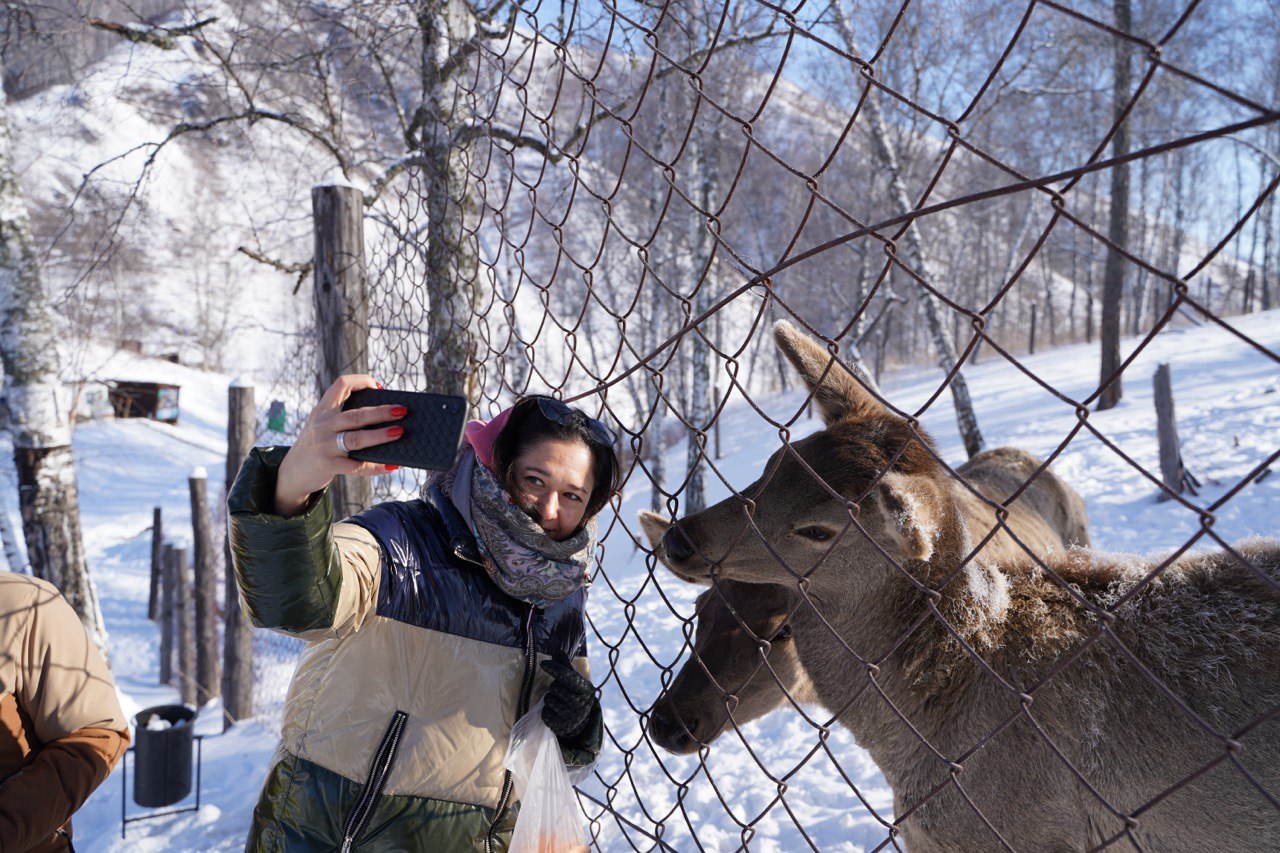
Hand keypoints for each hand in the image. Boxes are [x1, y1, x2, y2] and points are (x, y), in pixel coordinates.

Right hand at [274, 374, 406, 516]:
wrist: (292, 472)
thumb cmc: (318, 444)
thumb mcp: (323, 423)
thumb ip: (344, 416)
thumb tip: (385, 415)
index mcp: (323, 409)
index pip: (341, 384)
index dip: (362, 381)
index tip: (379, 387)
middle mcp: (323, 425)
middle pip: (356, 415)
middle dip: (381, 412)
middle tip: (402, 410)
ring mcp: (324, 446)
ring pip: (356, 439)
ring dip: (380, 436)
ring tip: (399, 432)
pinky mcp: (328, 465)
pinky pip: (356, 466)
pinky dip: (375, 467)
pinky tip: (391, 466)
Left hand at [540, 659, 596, 739]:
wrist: (580, 720)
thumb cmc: (574, 694)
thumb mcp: (575, 680)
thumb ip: (565, 667)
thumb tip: (558, 651)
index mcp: (585, 689)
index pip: (568, 676)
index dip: (555, 668)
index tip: (543, 663)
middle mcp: (579, 703)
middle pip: (554, 687)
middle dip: (554, 687)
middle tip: (561, 691)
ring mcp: (570, 716)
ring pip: (548, 699)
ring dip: (550, 699)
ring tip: (559, 702)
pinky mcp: (560, 726)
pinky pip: (544, 713)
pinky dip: (546, 711)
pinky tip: (555, 712)